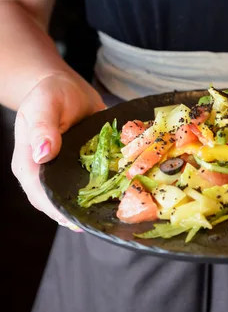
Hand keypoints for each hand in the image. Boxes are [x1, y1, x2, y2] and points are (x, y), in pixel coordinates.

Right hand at [11, 71, 105, 229]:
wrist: (66, 88)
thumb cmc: (52, 93)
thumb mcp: (46, 103)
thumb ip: (43, 127)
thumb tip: (42, 154)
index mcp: (28, 159)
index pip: (37, 190)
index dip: (54, 207)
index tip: (74, 219)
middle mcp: (43, 171)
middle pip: (53, 202)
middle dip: (73, 215)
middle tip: (97, 223)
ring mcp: (60, 172)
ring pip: (70, 198)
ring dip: (87, 207)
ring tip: (109, 217)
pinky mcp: (78, 169)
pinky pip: (87, 186)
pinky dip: (100, 193)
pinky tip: (116, 200)